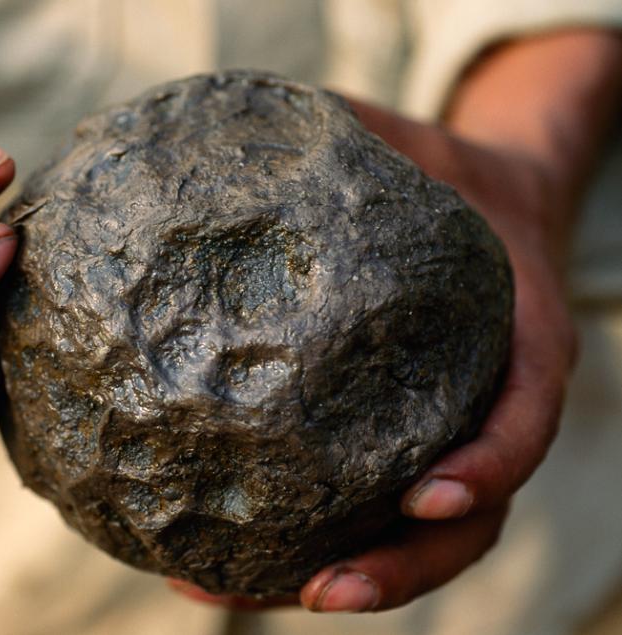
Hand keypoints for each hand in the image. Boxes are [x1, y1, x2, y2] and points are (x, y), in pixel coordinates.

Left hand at [172, 27, 621, 611]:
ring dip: (333, 576)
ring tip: (222, 592)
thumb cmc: (443, 177)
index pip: (520, 423)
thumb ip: (352, 133)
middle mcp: (487, 410)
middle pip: (464, 520)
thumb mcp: (410, 144)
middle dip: (397, 567)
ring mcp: (443, 437)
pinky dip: (297, 535)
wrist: (479, 202)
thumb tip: (243, 120)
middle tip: (316, 592)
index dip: (483, 468)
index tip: (423, 497)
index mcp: (520, 347)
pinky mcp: (392, 444)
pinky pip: (355, 504)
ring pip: (406, 537)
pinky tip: (209, 545)